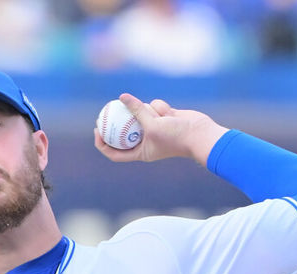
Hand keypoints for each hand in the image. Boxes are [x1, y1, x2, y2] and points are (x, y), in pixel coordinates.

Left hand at [93, 93, 229, 166]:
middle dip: (116, 121)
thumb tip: (121, 97)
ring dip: (148, 111)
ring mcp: (153, 128)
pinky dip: (160, 107)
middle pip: (124, 131)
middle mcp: (145, 142)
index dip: (103, 144)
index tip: (97, 131)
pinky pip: (153, 107)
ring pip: (140, 113)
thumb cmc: (176, 136)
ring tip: (159, 116)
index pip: (115, 153)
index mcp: (140, 152)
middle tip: (107, 109)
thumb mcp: (153, 124)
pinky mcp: (162, 117)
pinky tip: (170, 113)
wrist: (199, 133)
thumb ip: (136, 110)